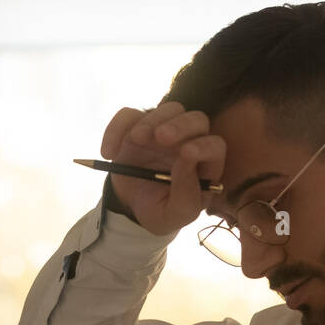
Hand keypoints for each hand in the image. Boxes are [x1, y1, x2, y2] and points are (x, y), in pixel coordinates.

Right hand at [101, 101, 225, 235]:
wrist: (133, 207)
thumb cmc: (162, 211)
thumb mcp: (175, 214)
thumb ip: (186, 194)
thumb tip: (186, 161)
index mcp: (205, 165)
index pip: (215, 147)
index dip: (204, 147)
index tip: (186, 153)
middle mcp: (189, 141)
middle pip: (196, 120)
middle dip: (180, 126)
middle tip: (160, 137)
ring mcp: (164, 130)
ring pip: (169, 110)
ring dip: (152, 120)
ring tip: (135, 139)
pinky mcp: (138, 125)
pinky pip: (129, 115)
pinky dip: (117, 129)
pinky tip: (109, 152)